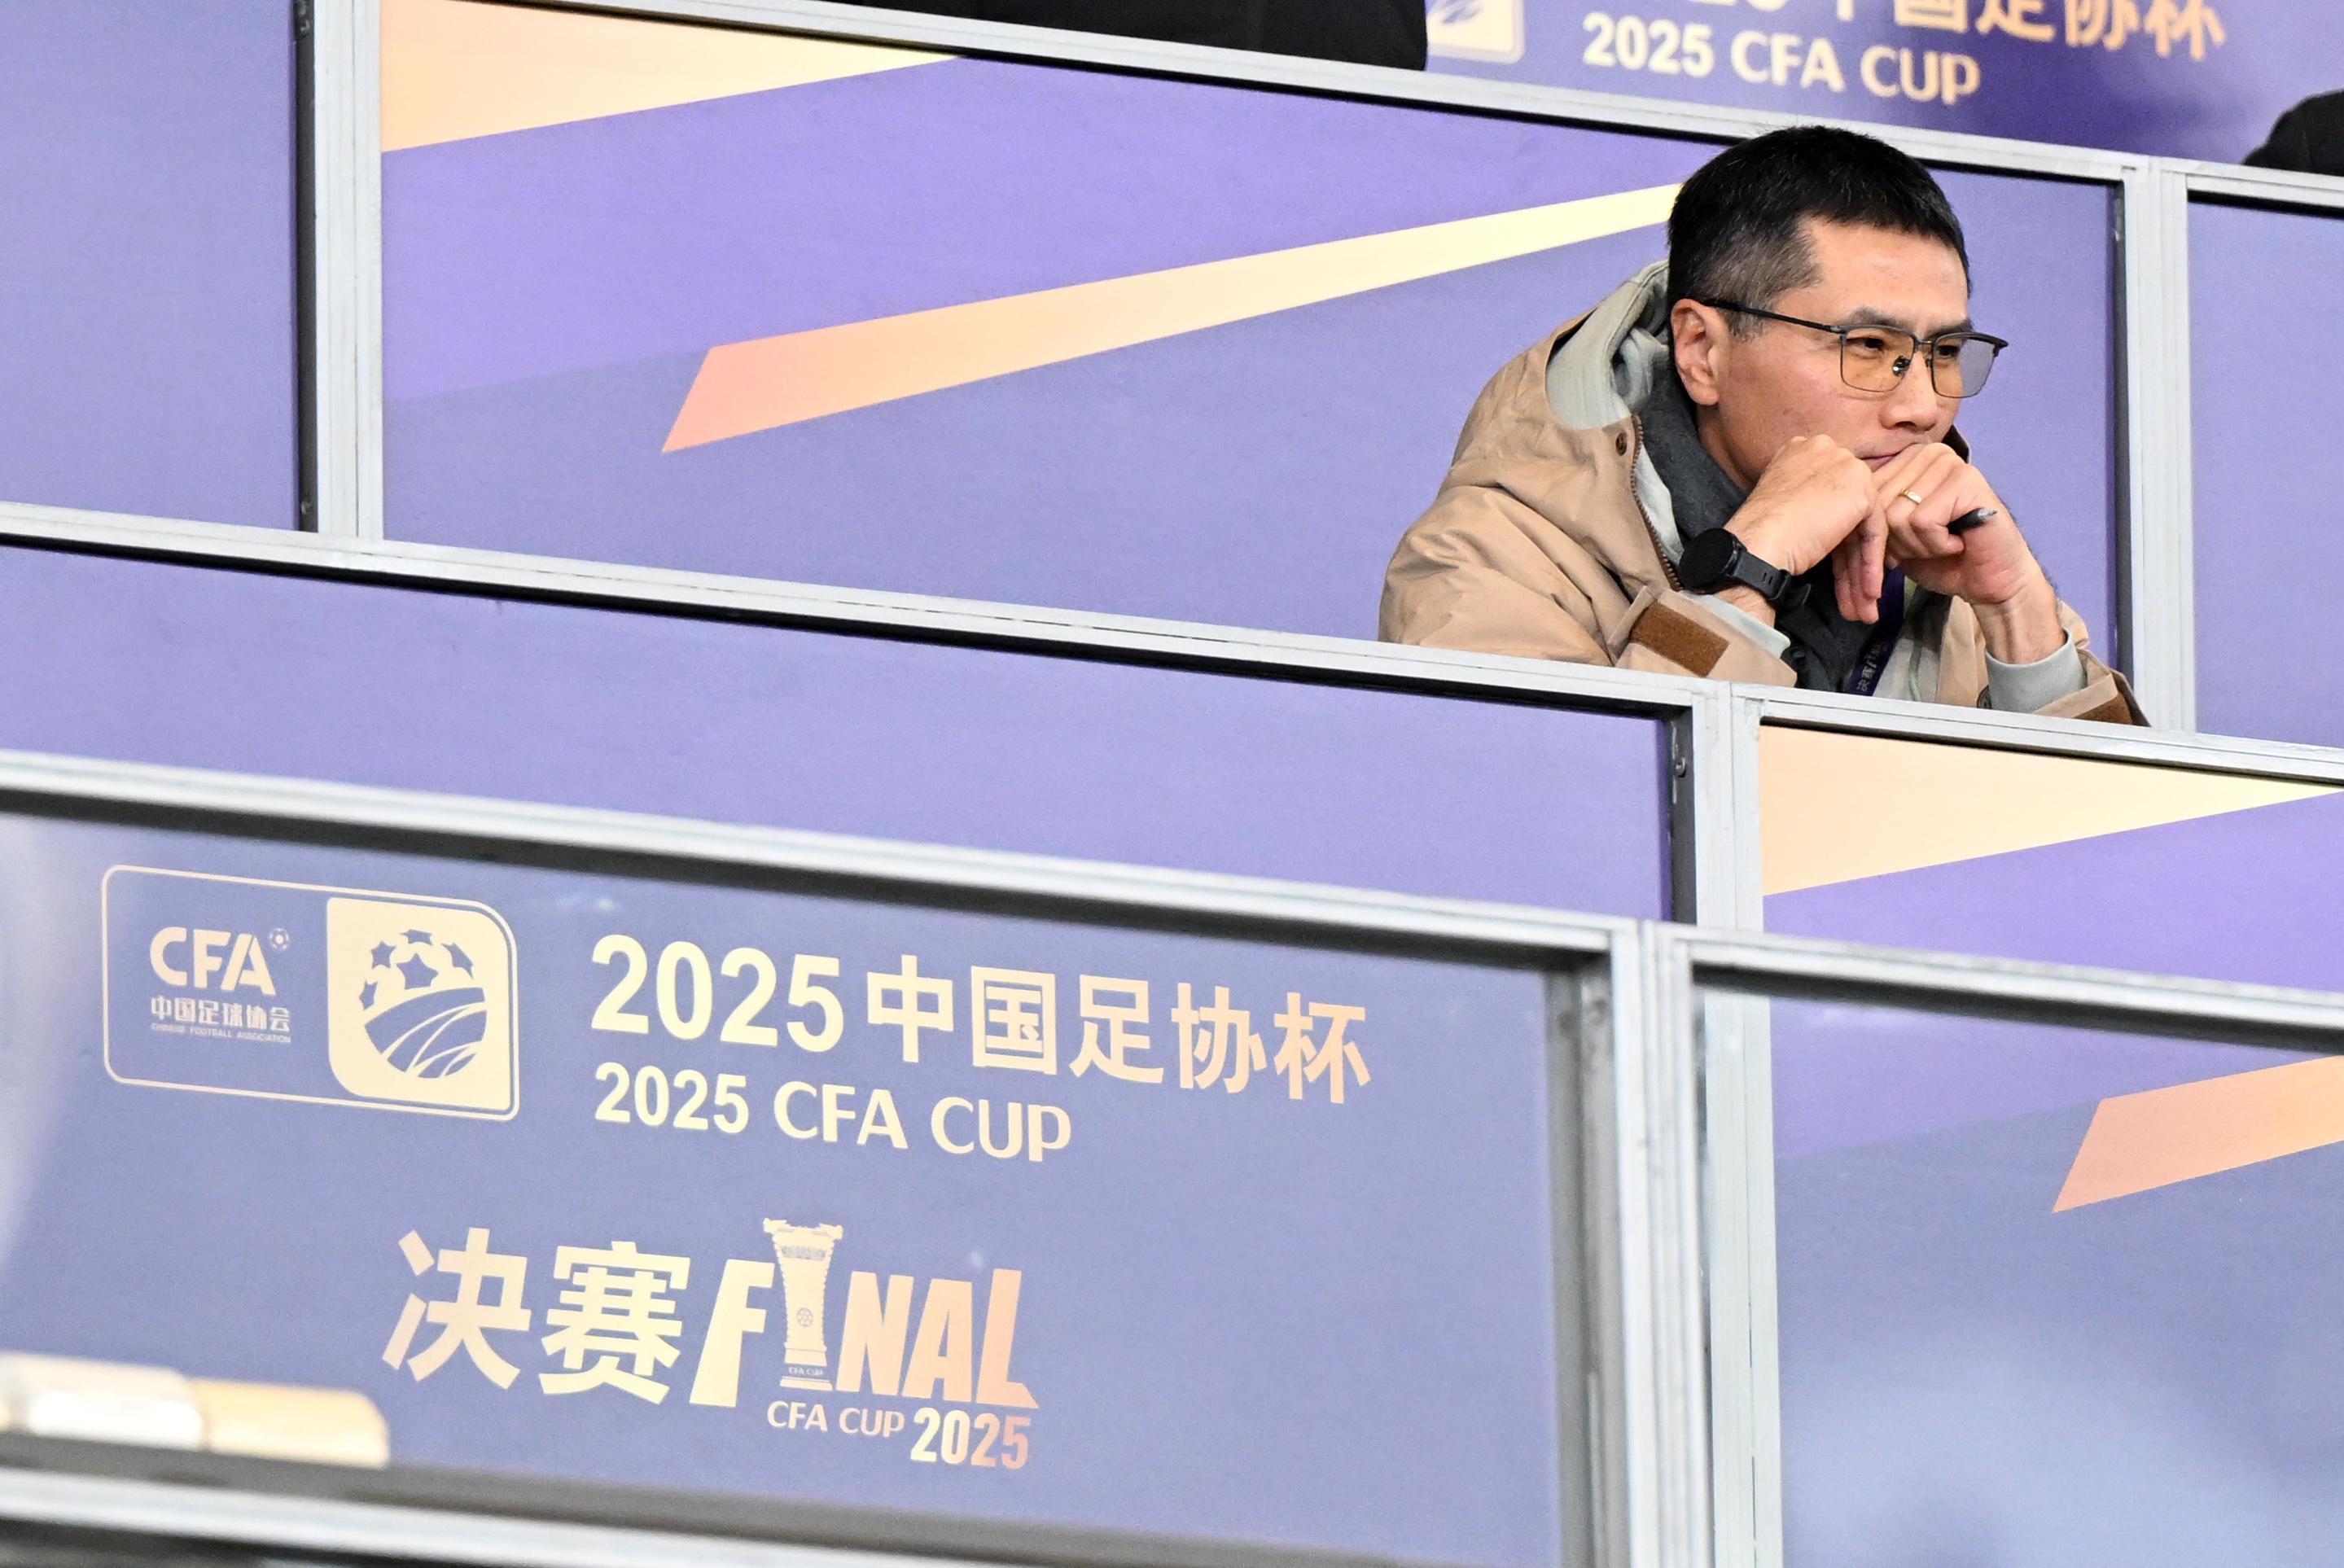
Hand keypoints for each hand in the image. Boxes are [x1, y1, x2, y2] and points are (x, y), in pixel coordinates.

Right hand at [1712, 435, 1875, 627]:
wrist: (1756, 543)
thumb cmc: (1759, 533)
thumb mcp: (1783, 501)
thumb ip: (1809, 501)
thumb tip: (1829, 522)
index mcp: (1805, 450)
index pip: (1832, 498)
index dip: (1839, 539)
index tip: (1839, 571)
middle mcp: (1829, 450)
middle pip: (1849, 515)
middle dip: (1850, 563)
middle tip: (1853, 598)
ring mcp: (1847, 468)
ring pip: (1862, 528)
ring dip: (1860, 573)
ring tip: (1861, 607)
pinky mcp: (1860, 491)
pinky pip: (1873, 535)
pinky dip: (1870, 567)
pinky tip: (1867, 593)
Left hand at [1869, 445, 2062, 663]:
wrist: (1990, 580)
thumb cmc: (1940, 558)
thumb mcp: (1892, 536)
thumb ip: (1867, 519)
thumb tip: (1823, 512)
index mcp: (1905, 461)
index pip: (1863, 496)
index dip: (1868, 538)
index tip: (1887, 559)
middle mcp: (1925, 453)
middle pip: (1877, 507)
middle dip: (1895, 544)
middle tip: (1926, 549)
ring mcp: (1948, 462)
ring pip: (1897, 515)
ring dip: (1917, 546)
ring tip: (1944, 544)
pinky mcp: (1966, 479)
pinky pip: (1923, 521)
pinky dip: (1936, 544)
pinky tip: (1957, 542)